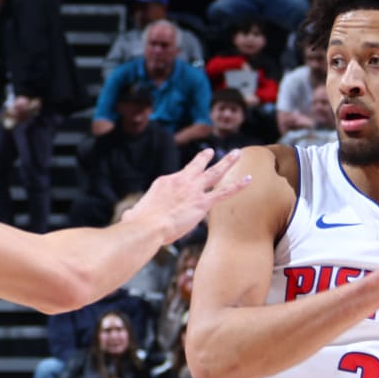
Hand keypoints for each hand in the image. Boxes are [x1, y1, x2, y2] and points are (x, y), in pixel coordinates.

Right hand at [123, 148, 248, 245]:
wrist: (148, 225)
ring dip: (228, 162)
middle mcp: (181, 181)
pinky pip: (224, 192)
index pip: (177, 180)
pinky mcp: (202, 203)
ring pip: (215, 172)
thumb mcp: (134, 213)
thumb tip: (129, 216)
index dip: (180, 185)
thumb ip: (135, 212)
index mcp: (164, 182)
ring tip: (237, 153)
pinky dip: (238, 185)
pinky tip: (248, 179)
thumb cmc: (139, 223)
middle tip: (212, 151)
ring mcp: (193, 190)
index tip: (182, 187)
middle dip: (205, 158)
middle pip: (196, 166)